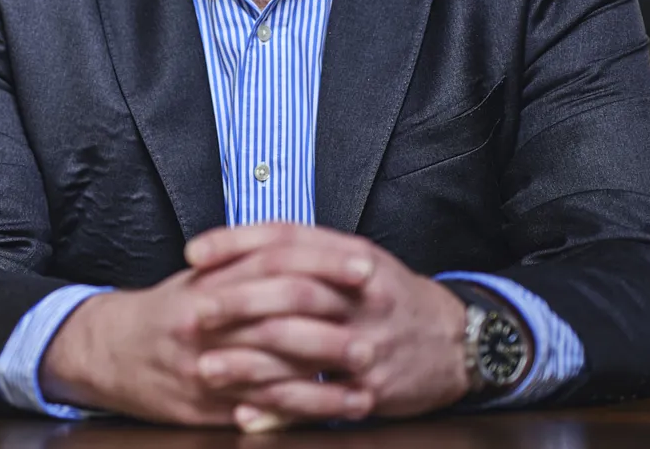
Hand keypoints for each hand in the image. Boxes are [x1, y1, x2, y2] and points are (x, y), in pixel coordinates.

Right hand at [40, 249, 376, 427]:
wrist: (108, 352)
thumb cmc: (166, 312)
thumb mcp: (200, 276)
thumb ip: (244, 260)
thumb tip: (305, 245)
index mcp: (209, 283)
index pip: (275, 263)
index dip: (324, 262)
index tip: (365, 265)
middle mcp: (206, 322)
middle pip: (279, 316)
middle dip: (334, 323)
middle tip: (379, 327)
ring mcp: (204, 366)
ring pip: (275, 369)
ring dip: (327, 376)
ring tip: (370, 374)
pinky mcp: (204, 405)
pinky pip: (261, 409)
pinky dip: (303, 410)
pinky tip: (336, 407)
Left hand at [186, 223, 472, 426]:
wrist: (456, 341)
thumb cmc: (387, 297)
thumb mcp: (354, 260)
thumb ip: (302, 252)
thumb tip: (233, 250)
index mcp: (352, 255)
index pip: (287, 238)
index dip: (236, 242)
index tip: (193, 252)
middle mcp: (362, 295)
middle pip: (291, 290)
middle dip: (237, 300)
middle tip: (194, 311)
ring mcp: (369, 343)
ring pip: (301, 347)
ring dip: (248, 360)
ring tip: (206, 367)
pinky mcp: (374, 389)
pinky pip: (321, 400)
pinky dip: (280, 407)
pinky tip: (246, 410)